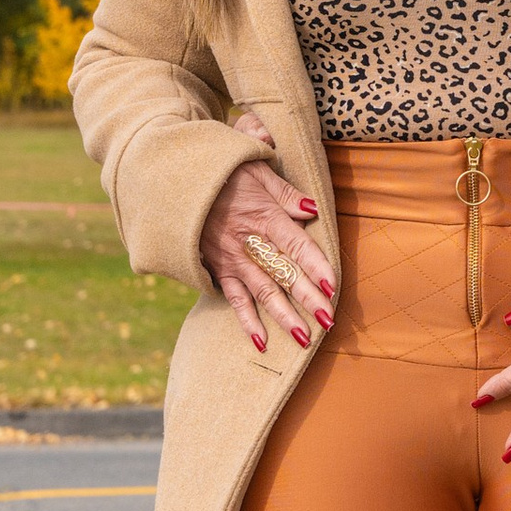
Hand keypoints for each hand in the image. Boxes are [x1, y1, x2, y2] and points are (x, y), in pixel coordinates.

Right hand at [199, 117, 334, 354]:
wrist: (176, 183)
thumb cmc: (223, 172)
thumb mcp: (255, 168)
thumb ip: (285, 192)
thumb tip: (313, 209)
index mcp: (265, 216)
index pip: (296, 245)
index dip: (316, 265)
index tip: (333, 286)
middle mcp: (250, 243)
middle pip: (284, 274)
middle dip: (308, 299)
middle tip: (329, 321)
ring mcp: (233, 260)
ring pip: (263, 293)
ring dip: (284, 317)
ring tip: (305, 339)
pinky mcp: (219, 270)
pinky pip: (235, 300)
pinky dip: (247, 322)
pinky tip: (262, 343)